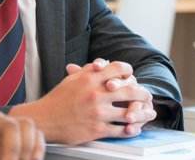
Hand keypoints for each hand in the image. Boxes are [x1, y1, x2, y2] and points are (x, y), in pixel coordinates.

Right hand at [9, 59, 152, 143]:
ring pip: (128, 112)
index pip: (117, 69)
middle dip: (142, 92)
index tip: (132, 74)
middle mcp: (95, 94)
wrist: (45, 118)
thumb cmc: (58, 98)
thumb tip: (104, 64)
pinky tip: (135, 128)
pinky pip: (120, 130)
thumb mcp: (72, 79)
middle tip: (147, 94)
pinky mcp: (96, 129)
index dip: (128, 71)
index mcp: (89, 78)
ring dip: (142, 113)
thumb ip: (89, 70)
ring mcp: (97, 113)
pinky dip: (131, 129)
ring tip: (149, 112)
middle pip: (128, 90)